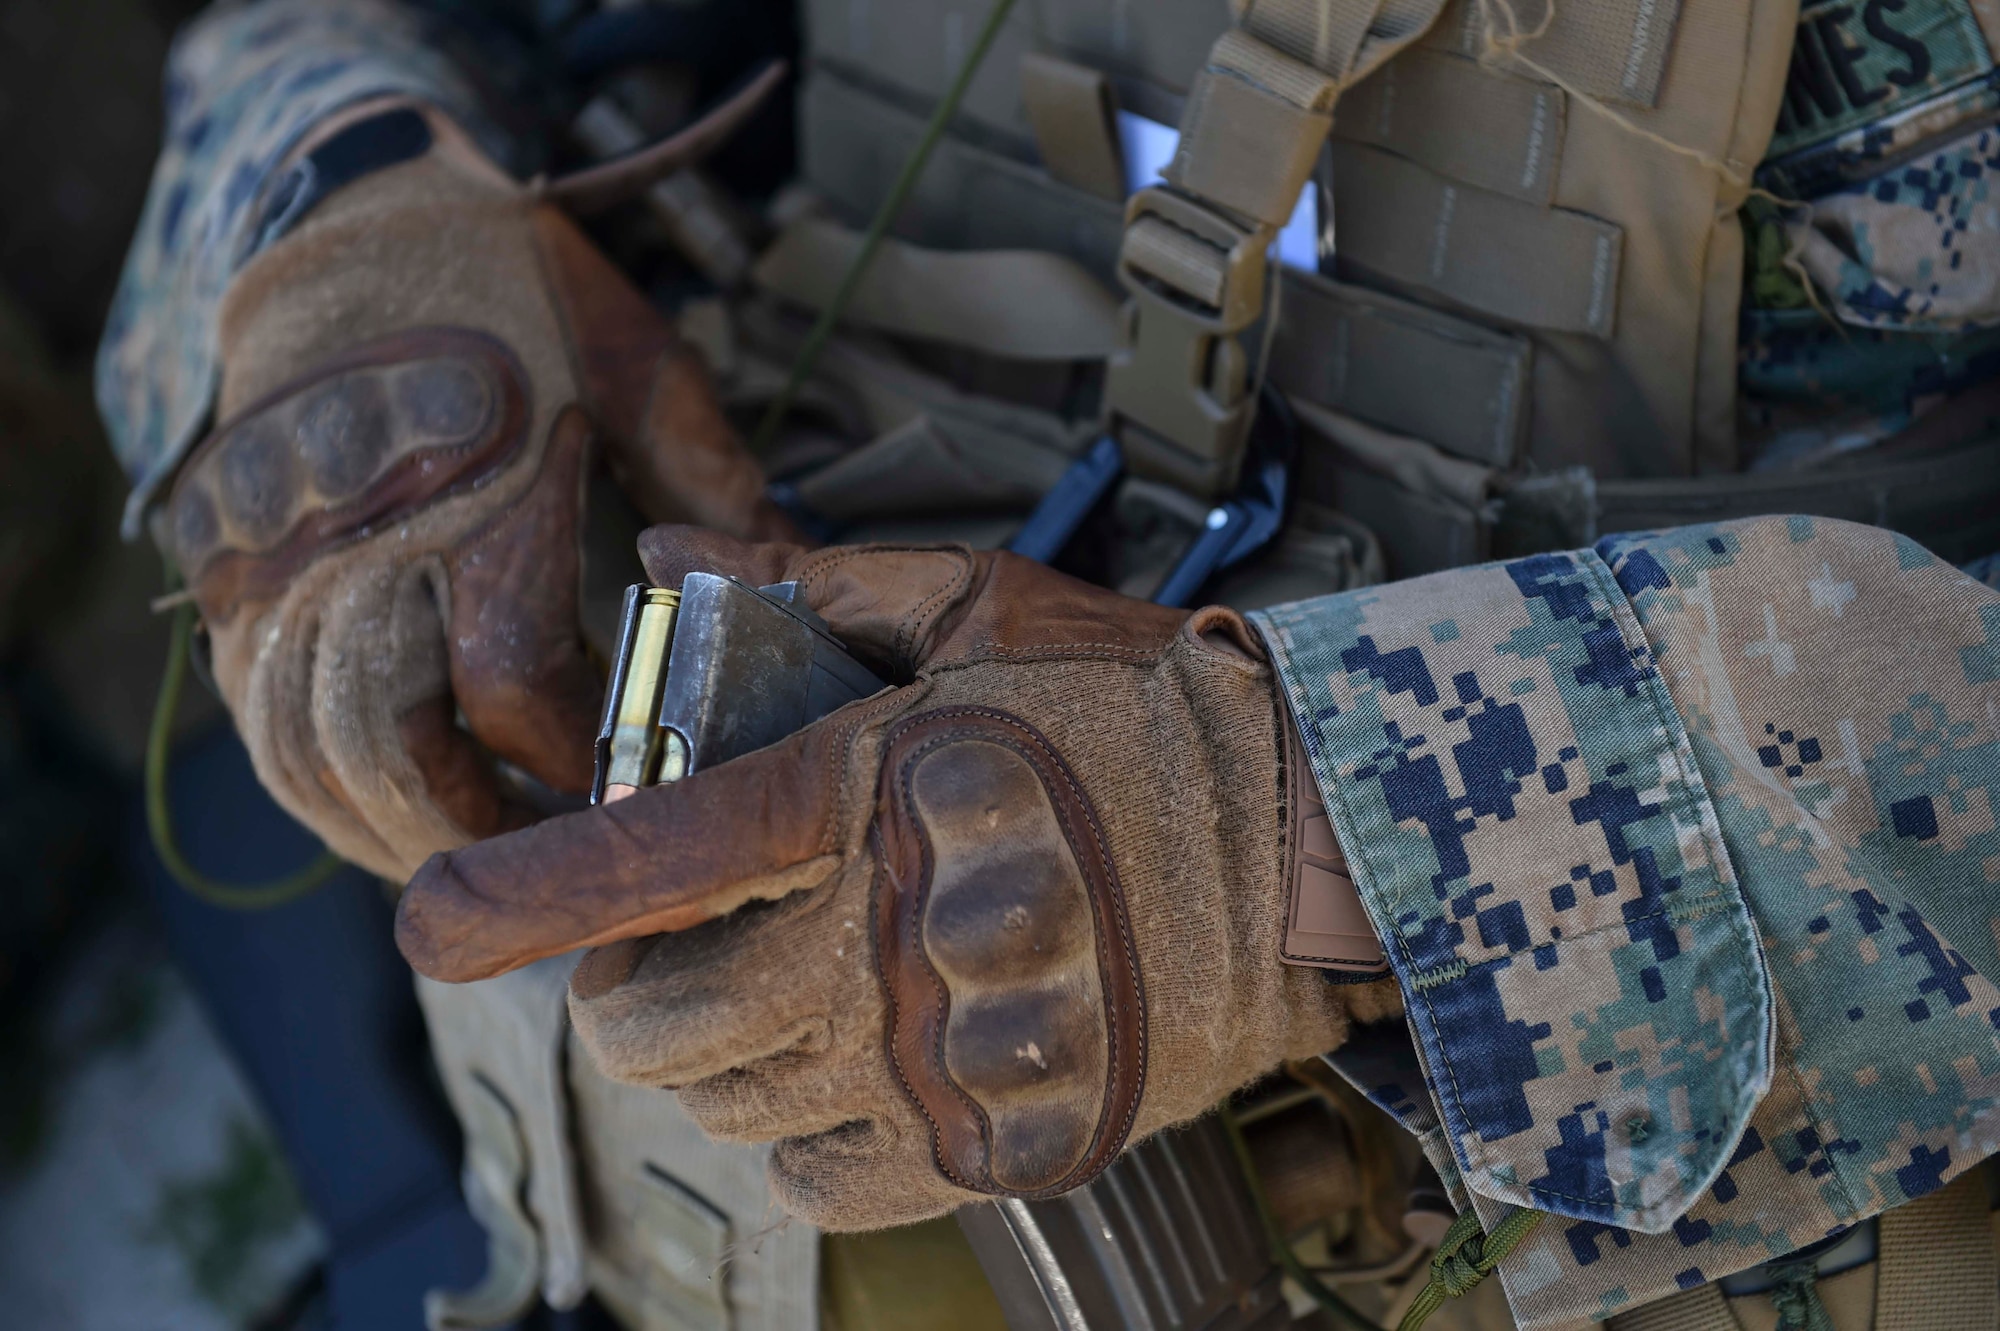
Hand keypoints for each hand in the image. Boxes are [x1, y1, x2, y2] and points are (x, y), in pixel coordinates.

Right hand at [167, 103, 795, 879]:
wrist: (344, 201)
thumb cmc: (514, 282)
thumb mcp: (638, 365)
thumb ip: (715, 488)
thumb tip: (799, 578)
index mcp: (482, 486)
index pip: (514, 679)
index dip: (573, 756)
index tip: (625, 784)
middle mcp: (359, 531)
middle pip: (387, 743)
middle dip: (465, 825)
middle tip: (538, 858)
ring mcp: (269, 549)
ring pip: (299, 744)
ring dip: (377, 821)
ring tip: (459, 847)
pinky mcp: (216, 555)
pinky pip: (247, 704)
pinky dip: (308, 771)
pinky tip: (375, 792)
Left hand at [396, 528, 1396, 1228]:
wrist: (1310, 845)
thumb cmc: (1143, 713)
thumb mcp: (981, 613)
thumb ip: (808, 590)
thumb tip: (669, 555)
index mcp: (865, 791)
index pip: (643, 862)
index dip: (510, 902)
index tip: (432, 928)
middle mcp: (884, 938)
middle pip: (652, 1020)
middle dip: (627, 987)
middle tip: (676, 944)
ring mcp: (938, 1056)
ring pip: (725, 1107)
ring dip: (713, 1058)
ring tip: (774, 996)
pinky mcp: (994, 1140)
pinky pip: (818, 1180)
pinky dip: (796, 1134)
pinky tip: (846, 1069)